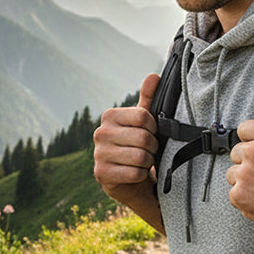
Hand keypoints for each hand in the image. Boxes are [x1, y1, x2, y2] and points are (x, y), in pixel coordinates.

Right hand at [93, 73, 159, 208]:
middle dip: (152, 147)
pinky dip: (141, 175)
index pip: (144, 116)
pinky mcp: (101, 174)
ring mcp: (98, 154)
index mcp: (110, 116)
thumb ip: (149, 98)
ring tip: (142, 161)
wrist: (129, 178)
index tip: (151, 132)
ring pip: (140, 157)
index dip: (154, 127)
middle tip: (148, 150)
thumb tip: (154, 75)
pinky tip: (135, 173)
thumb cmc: (139, 145)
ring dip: (148, 162)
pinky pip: (135, 173)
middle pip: (143, 138)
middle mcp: (100, 132)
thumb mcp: (145, 122)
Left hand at [226, 104, 253, 235]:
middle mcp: (253, 153)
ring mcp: (244, 175)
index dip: (253, 138)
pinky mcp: (240, 196)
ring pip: (234, 173)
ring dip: (245, 178)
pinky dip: (245, 197)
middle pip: (237, 152)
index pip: (244, 129)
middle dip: (249, 160)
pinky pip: (234, 193)